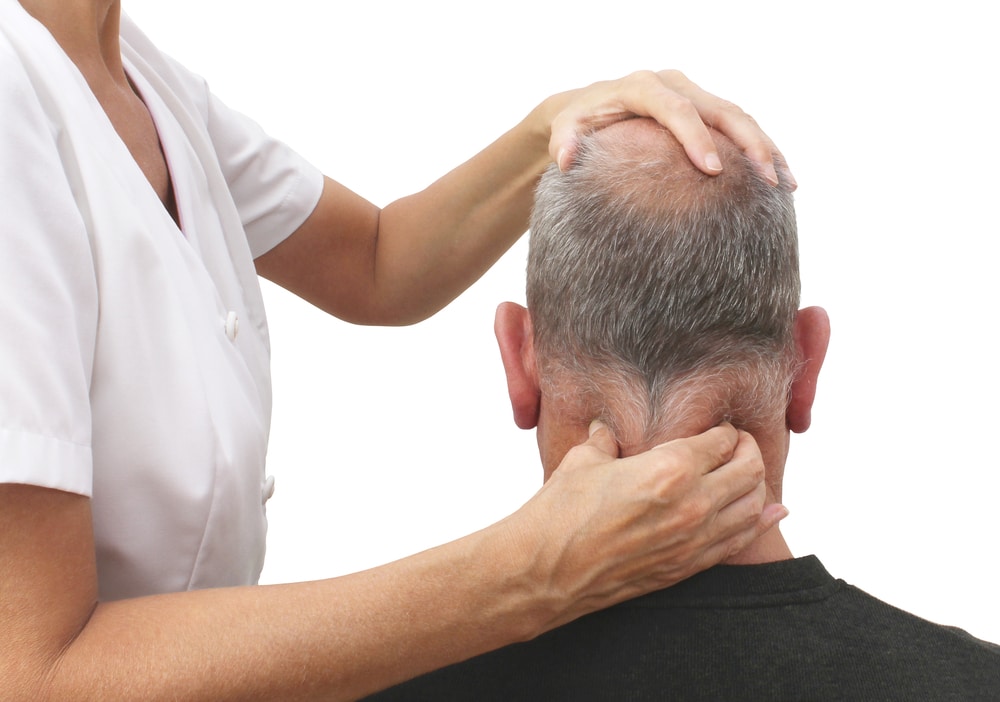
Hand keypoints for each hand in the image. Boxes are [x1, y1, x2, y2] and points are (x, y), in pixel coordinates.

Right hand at [507, 422, 784, 630]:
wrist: (546, 571)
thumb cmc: (560, 513)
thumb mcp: (584, 460)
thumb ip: (605, 441)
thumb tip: (606, 430)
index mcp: (670, 468)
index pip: (721, 440)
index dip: (723, 429)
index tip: (718, 428)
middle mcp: (692, 503)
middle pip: (749, 469)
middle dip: (748, 450)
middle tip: (737, 445)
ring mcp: (693, 539)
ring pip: (753, 506)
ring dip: (757, 485)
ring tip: (747, 474)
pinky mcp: (686, 567)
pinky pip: (739, 542)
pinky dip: (759, 524)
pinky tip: (771, 513)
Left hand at [545, 69, 794, 187]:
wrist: (587, 104)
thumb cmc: (578, 121)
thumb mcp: (565, 129)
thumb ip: (565, 142)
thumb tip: (565, 159)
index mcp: (644, 86)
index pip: (678, 111)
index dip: (697, 139)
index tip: (714, 171)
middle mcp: (675, 84)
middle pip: (721, 109)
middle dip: (749, 144)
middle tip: (767, 180)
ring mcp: (694, 93)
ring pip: (739, 116)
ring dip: (766, 147)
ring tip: (786, 184)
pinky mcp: (704, 106)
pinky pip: (738, 125)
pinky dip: (762, 149)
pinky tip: (781, 179)